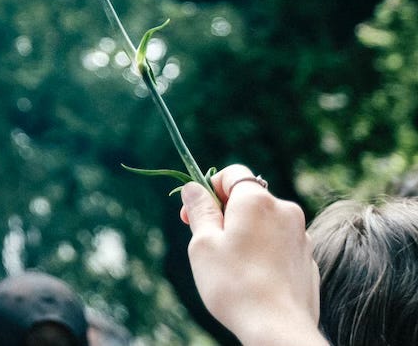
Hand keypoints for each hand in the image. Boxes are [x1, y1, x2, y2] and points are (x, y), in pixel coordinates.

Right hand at [179, 164, 326, 345]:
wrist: (278, 329)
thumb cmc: (235, 284)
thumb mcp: (203, 244)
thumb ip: (199, 210)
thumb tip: (193, 187)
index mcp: (257, 201)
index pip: (233, 174)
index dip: (209, 188)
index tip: (194, 213)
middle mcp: (285, 211)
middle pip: (248, 199)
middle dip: (225, 213)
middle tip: (206, 242)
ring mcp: (301, 236)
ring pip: (264, 223)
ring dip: (245, 234)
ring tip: (230, 266)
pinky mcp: (308, 260)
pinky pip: (279, 245)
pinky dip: (264, 252)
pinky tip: (252, 278)